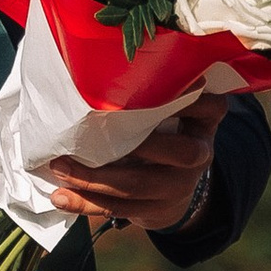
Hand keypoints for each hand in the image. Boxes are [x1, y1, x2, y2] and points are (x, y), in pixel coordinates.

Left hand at [47, 89, 226, 233]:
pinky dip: (87, 204)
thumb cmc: (165, 129)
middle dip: (135, 145)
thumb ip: (161, 90)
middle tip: (89, 135)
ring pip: (138, 185)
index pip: (210, 106)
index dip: (190, 98)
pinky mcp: (157, 209)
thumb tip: (106, 61)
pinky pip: (120, 209)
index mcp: (206, 120)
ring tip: (60, 168)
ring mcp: (181, 186)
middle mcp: (200, 153)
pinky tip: (61, 198)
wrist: (176, 186)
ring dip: (94, 179)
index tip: (162, 86)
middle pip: (178, 152)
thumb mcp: (177, 108)